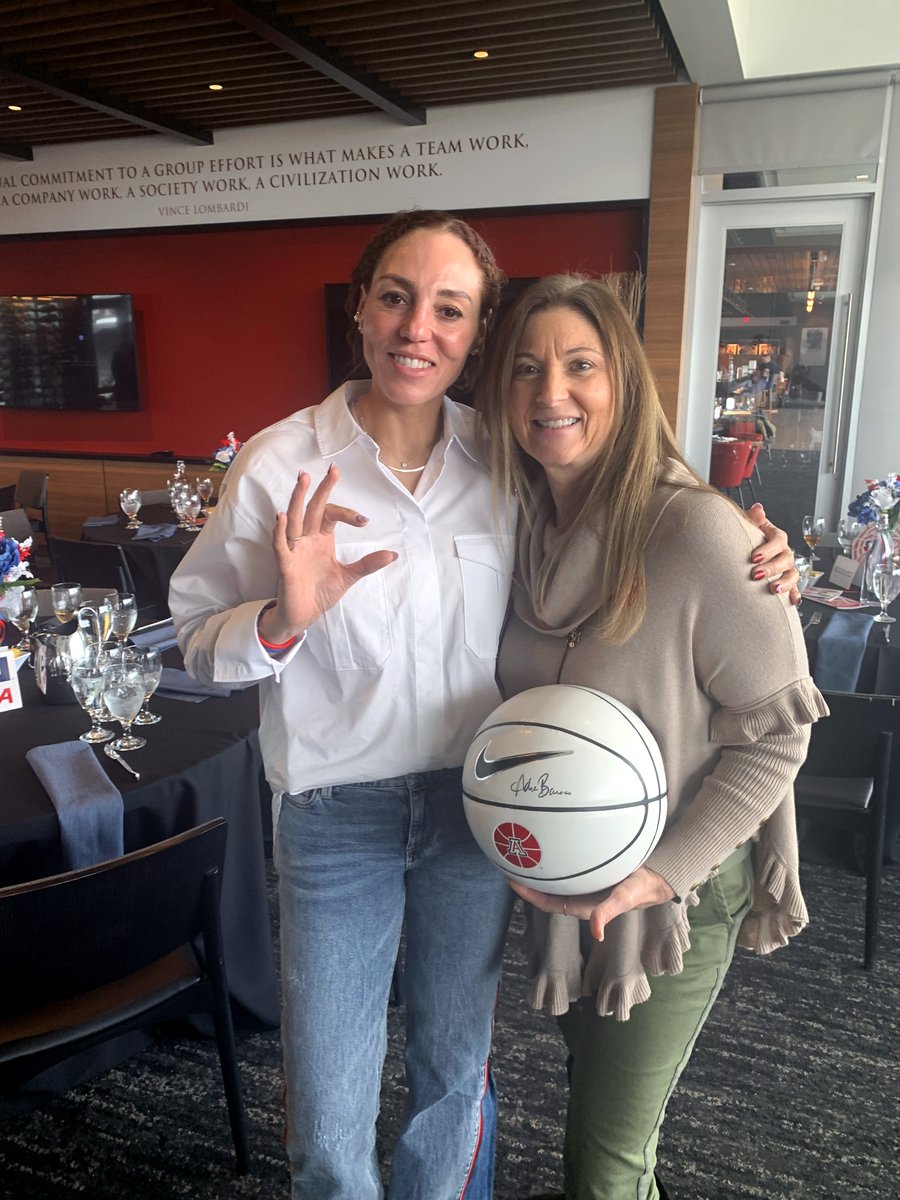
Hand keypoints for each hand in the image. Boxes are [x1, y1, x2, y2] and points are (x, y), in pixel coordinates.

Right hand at [259, 465, 397, 643]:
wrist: (305, 615)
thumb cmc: (321, 592)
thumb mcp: (349, 576)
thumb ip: (368, 564)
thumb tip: (393, 554)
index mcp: (321, 539)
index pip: (331, 515)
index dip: (347, 514)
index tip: (364, 521)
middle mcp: (306, 539)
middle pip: (312, 508)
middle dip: (320, 489)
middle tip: (332, 469)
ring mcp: (294, 550)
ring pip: (294, 519)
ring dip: (297, 499)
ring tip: (303, 479)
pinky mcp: (285, 565)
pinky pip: (280, 545)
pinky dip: (280, 531)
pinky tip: (282, 516)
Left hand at [509, 865, 675, 942]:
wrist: (655, 877)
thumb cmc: (640, 889)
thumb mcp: (625, 898)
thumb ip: (609, 912)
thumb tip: (597, 933)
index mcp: (583, 905)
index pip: (549, 902)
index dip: (529, 895)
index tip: (511, 881)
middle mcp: (580, 895)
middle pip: (546, 891)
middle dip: (528, 880)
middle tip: (508, 861)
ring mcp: (584, 884)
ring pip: (555, 879)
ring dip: (540, 870)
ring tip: (522, 853)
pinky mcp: (590, 873)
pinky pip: (566, 868)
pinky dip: (555, 860)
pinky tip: (548, 844)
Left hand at [746, 502, 800, 605]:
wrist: (746, 556)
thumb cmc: (748, 540)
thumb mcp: (749, 527)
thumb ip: (752, 519)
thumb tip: (758, 509)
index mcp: (776, 538)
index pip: (778, 540)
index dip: (767, 549)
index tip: (754, 557)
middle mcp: (784, 552)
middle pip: (785, 559)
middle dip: (772, 568)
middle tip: (756, 574)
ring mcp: (787, 568)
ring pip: (793, 574)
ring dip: (785, 582)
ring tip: (773, 589)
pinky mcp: (787, 582)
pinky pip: (795, 589)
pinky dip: (794, 595)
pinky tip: (793, 601)